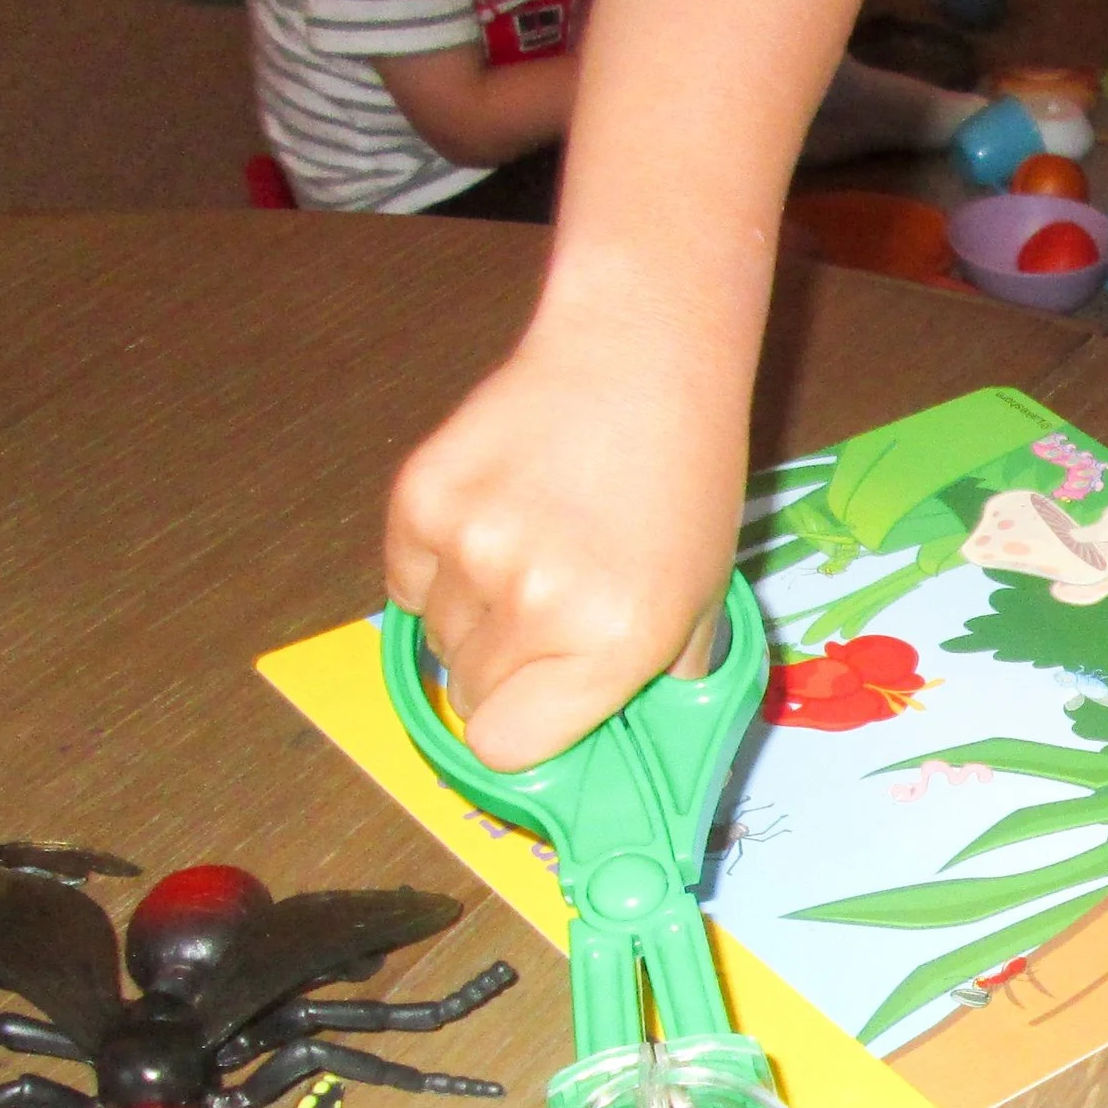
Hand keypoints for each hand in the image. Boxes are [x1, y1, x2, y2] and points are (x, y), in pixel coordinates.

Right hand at [384, 333, 744, 770]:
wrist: (637, 361)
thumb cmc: (683, 483)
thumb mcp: (701, 598)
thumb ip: (656, 684)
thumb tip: (610, 744)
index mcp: (612, 641)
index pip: (508, 746)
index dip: (520, 733)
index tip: (539, 711)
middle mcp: (535, 603)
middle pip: (469, 696)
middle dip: (504, 674)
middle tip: (548, 616)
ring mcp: (469, 547)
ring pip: (437, 639)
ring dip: (472, 619)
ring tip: (529, 553)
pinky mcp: (418, 497)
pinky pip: (406, 580)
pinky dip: (436, 569)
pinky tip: (491, 522)